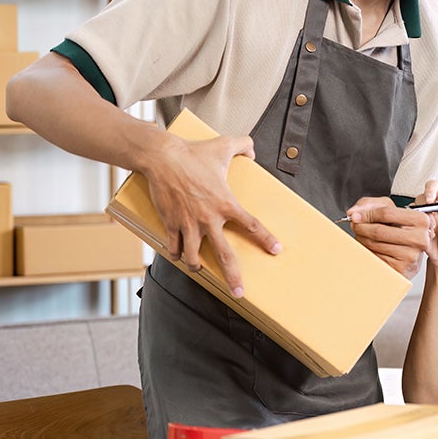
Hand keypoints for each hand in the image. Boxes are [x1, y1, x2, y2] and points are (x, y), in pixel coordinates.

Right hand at [143, 133, 280, 296]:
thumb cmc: (193, 153)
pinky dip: (177, 254)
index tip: (276, 250)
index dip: (265, 239)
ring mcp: (189, 223)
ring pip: (195, 257)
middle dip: (233, 277)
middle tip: (239, 292)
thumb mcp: (223, 146)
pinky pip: (174, 247)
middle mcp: (209, 218)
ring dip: (198, 266)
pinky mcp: (171, 223)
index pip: (252, 225)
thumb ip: (243, 146)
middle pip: (225, 254)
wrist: (162, 157)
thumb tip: (253, 150)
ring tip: (200, 269)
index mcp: (226, 203)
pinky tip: (180, 255)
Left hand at [345, 197, 432, 279]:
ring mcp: (411, 255)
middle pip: (378, 230)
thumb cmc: (399, 231)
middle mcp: (419, 238)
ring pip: (374, 244)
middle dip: (361, 227)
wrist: (408, 256)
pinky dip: (368, 251)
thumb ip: (370, 205)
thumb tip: (354, 212)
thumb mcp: (389, 210)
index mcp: (421, 220)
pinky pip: (375, 257)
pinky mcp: (400, 269)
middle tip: (355, 226)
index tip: (356, 215)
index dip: (367, 213)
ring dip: (362, 239)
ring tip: (363, 236)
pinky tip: (371, 248)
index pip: (386, 213)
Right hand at [415, 180, 437, 272]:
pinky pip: (409, 225)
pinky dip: (416, 231)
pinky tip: (426, 238)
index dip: (430, 190)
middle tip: (432, 222)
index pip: (436, 187)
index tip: (430, 199)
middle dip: (424, 209)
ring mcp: (424, 218)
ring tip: (431, 232)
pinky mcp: (416, 229)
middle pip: (421, 198)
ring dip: (420, 222)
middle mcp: (434, 208)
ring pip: (413, 211)